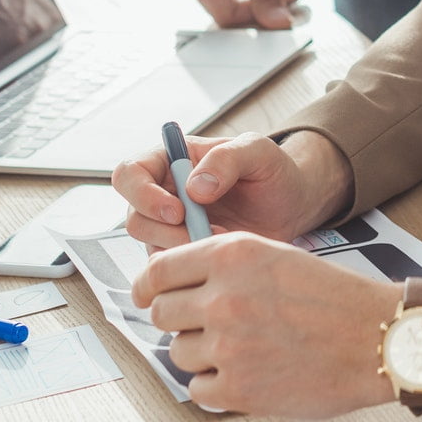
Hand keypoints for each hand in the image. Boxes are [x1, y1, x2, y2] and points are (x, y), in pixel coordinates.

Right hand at [113, 128, 352, 249]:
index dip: (142, 194)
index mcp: (171, 160)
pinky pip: (171, 269)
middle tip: (205, 233)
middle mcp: (163, 194)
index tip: (177, 210)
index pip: (129, 173)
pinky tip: (221, 256)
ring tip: (223, 241)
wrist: (292, 204)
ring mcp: (171, 227)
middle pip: (133, 217)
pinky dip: (192, 266)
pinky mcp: (184, 253)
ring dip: (182, 250)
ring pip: (149, 247)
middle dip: (166, 231)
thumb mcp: (258, 152)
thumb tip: (194, 187)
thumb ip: (227, 159)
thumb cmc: (272, 171)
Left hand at [134, 233, 394, 415]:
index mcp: (233, 256)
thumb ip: (227, 266)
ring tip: (242, 349)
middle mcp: (223, 297)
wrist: (378, 340)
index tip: (147, 295)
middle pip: (161, 313)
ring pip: (177, 352)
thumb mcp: (278, 257)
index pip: (158, 270)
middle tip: (207, 326)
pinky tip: (248, 373)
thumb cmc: (336, 299)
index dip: (147, 286)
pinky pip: (197, 388)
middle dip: (178, 320)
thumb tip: (177, 284)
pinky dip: (216, 385)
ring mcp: (227, 346)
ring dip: (201, 354)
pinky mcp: (237, 389)